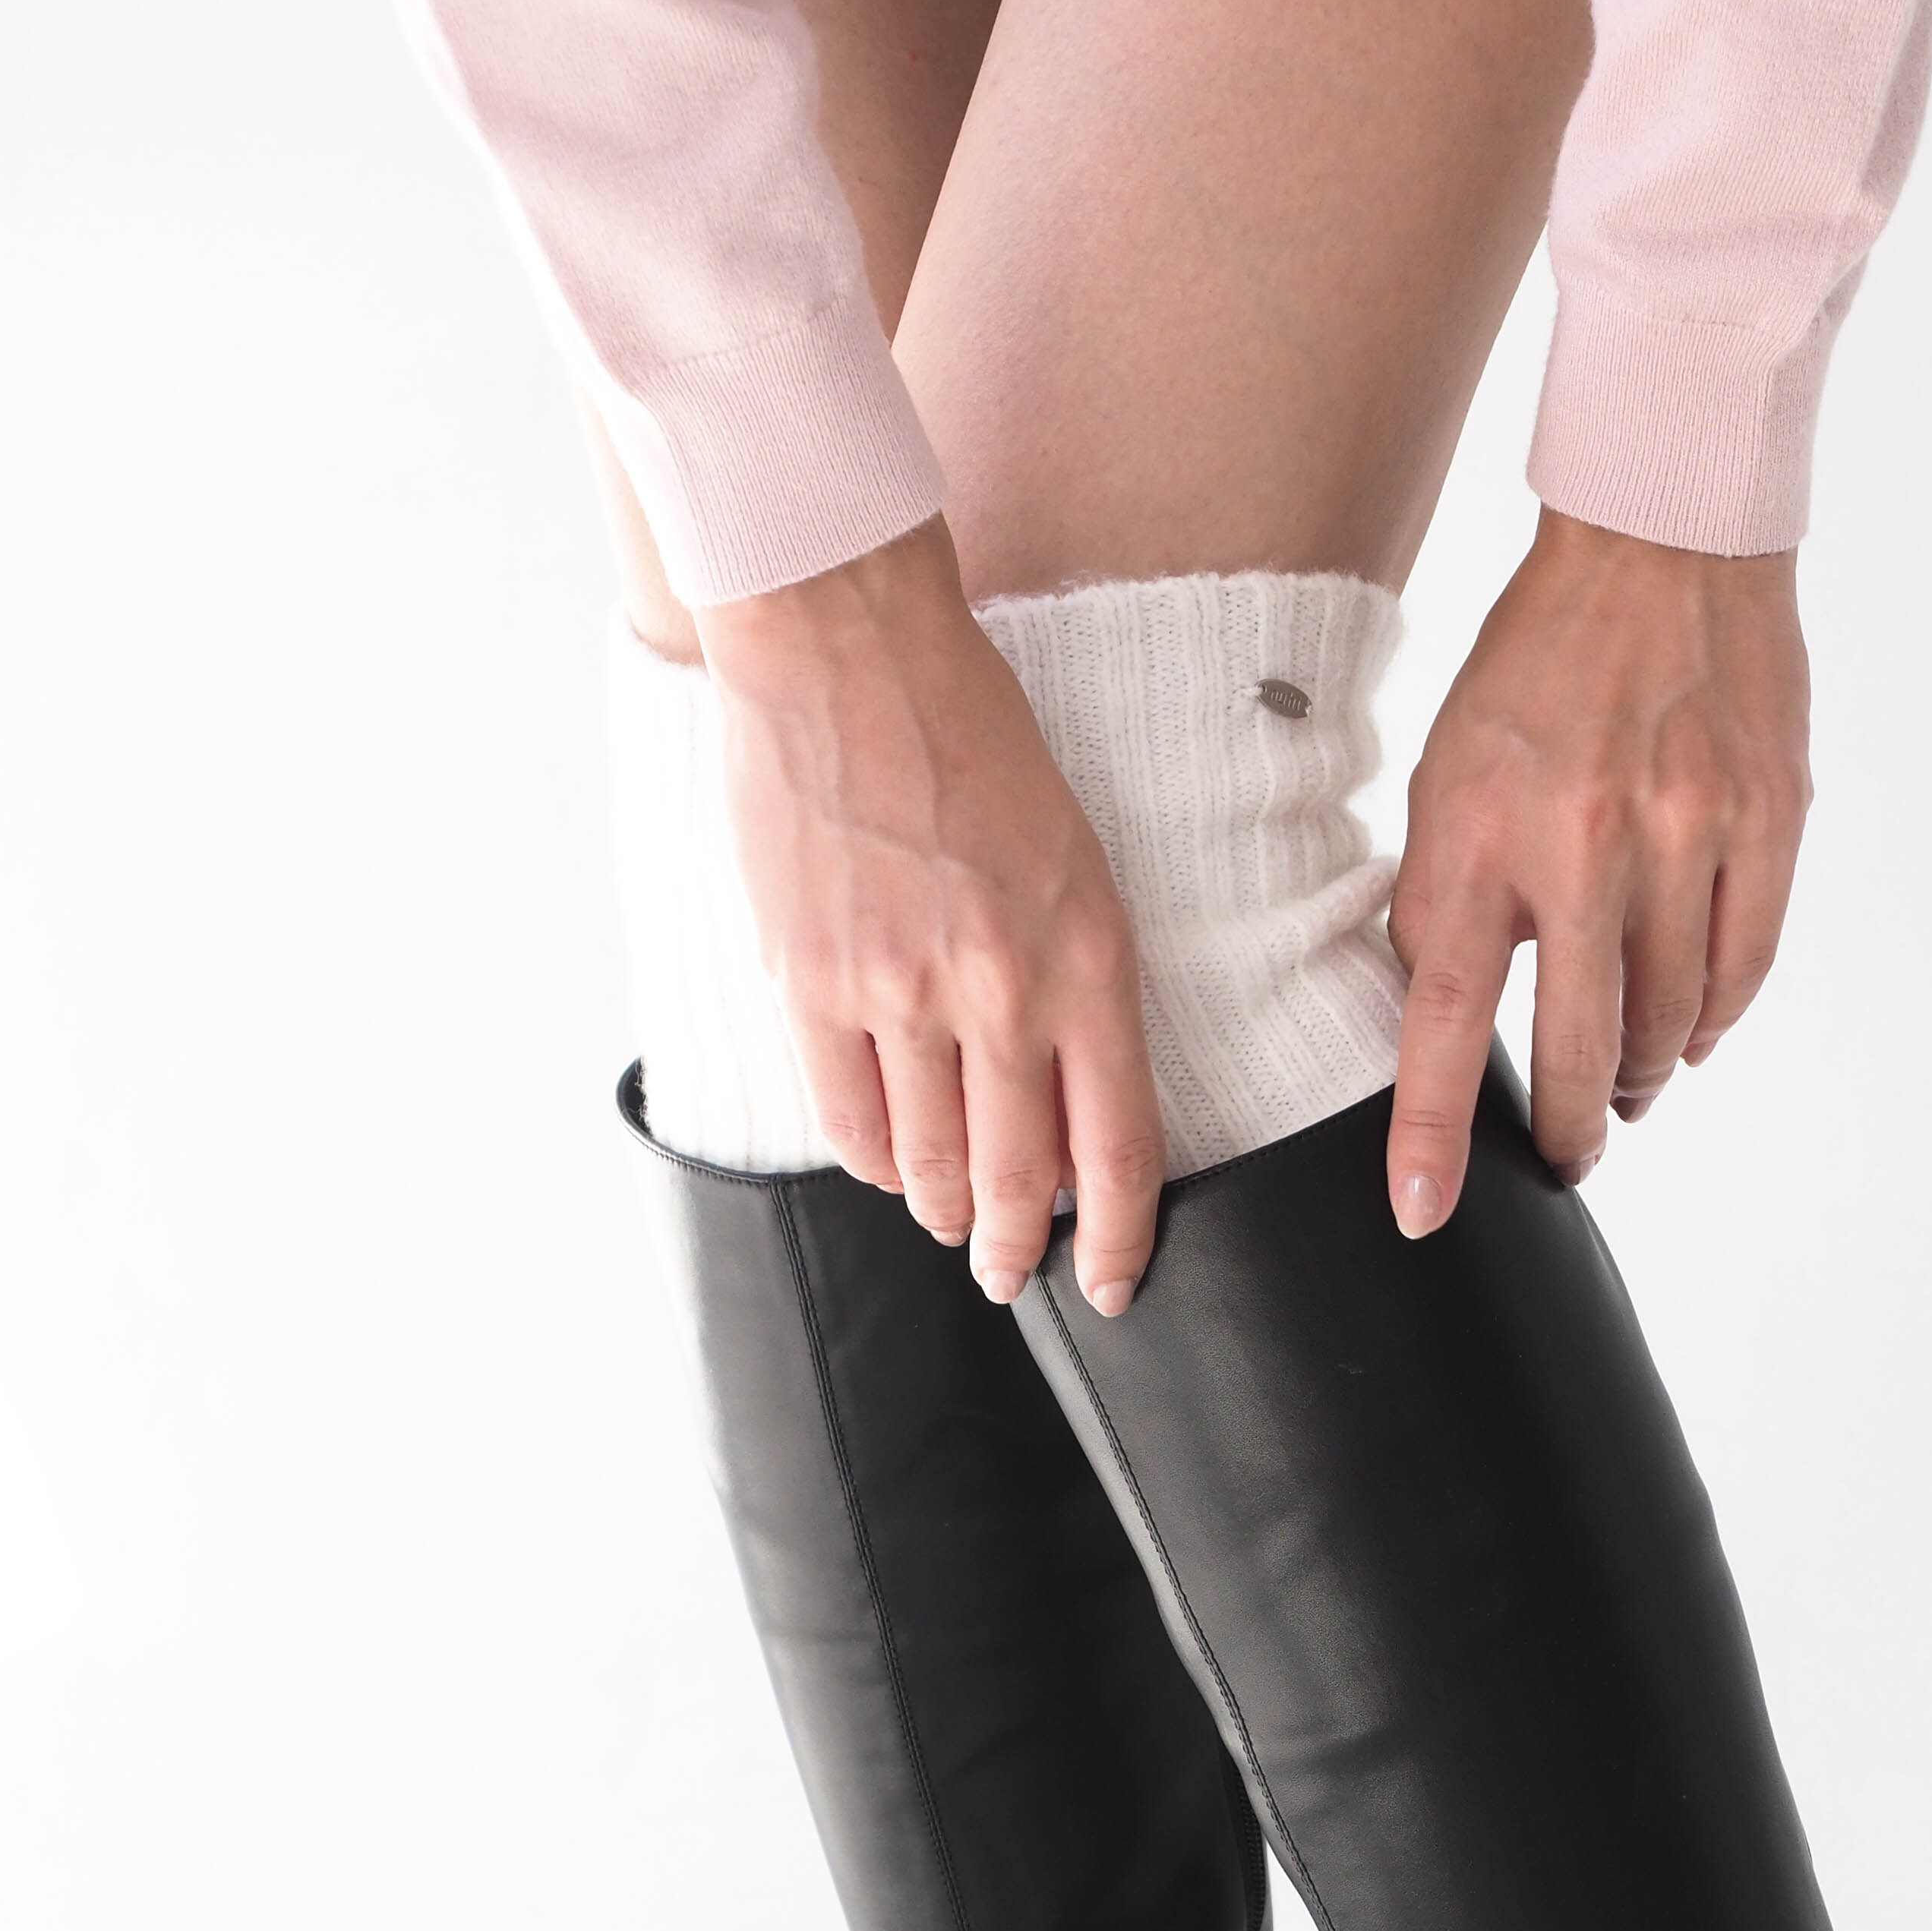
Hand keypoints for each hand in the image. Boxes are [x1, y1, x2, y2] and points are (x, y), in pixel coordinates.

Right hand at [696, 518, 1162, 1313]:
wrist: (850, 647)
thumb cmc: (972, 741)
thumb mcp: (1072, 862)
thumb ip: (1075, 988)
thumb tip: (1063, 1112)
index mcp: (1087, 957)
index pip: (1118, 1148)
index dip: (1118, 1237)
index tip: (1110, 1283)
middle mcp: (999, 988)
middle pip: (1018, 1180)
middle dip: (1017, 1249)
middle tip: (1011, 1277)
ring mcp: (899, 991)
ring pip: (929, 1164)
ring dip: (943, 1214)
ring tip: (951, 1227)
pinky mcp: (813, 981)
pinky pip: (849, 1120)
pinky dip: (876, 1163)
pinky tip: (891, 1169)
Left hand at [1384, 508, 1812, 1236]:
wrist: (1664, 539)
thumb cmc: (1541, 664)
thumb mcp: (1448, 772)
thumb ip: (1444, 895)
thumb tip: (1432, 1022)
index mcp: (1484, 829)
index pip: (1439, 1015)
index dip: (1429, 1128)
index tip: (1423, 1213)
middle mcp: (1587, 841)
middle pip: (1577, 1048)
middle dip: (1568, 1127)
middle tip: (1567, 1151)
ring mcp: (1689, 833)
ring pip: (1669, 1025)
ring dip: (1641, 1071)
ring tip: (1625, 1075)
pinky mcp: (1769, 820)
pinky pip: (1742, 973)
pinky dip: (1712, 1017)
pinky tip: (1689, 1021)